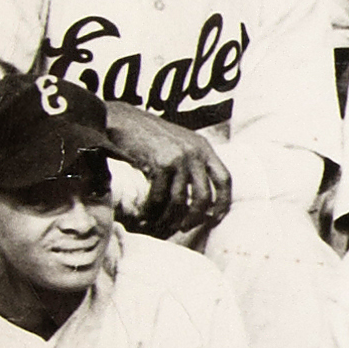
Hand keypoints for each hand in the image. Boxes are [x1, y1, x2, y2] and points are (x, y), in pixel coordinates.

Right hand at [105, 106, 231, 235]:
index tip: (215, 218)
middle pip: (204, 196)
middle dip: (195, 217)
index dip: (223, 202)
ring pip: (179, 200)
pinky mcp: (160, 163)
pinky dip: (151, 211)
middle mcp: (195, 153)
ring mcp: (178, 158)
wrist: (123, 120)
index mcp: (204, 148)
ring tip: (159, 225)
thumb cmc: (150, 136)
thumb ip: (193, 162)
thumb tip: (200, 196)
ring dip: (168, 218)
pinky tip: (145, 216)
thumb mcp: (181, 143)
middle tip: (183, 227)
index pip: (224, 179)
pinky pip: (159, 196)